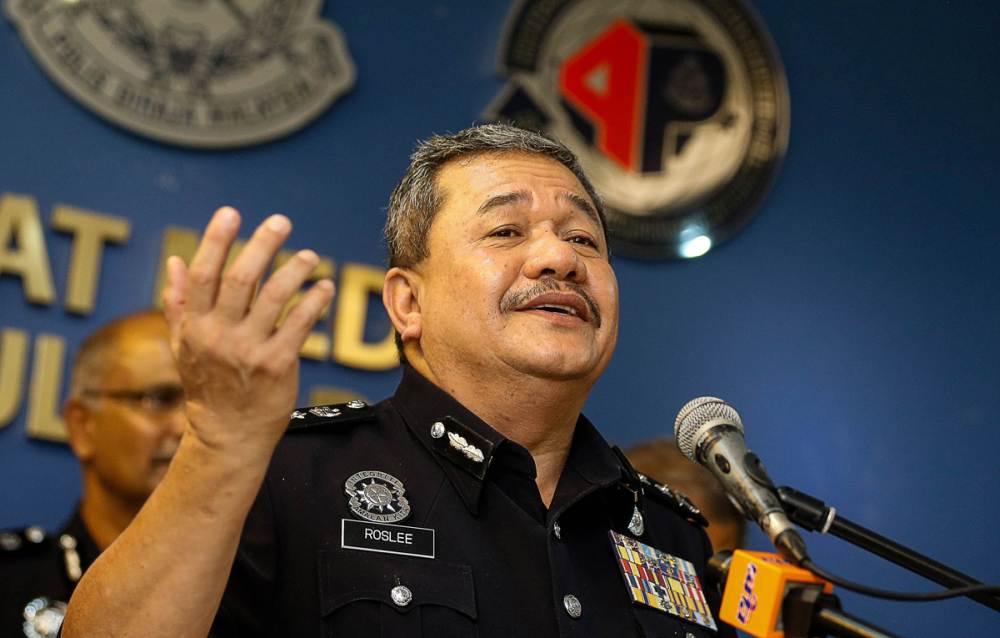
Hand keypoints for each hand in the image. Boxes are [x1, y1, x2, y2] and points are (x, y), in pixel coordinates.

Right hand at [162, 207, 333, 458]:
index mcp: (194, 326)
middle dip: (262, 244)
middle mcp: (218, 335)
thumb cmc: (208, 385)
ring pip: (274, 297)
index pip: (202, 274)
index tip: (230, 212)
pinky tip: (325, 287)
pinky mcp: (277, 365)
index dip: (215, 240)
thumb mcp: (184, 346)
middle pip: (241, 278)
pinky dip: (314, 301)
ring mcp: (248, 350)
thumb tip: (174, 260)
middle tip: (281, 221)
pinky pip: (300, 324)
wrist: (228, 435)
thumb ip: (179, 303)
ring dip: (296, 269)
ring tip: (311, 256)